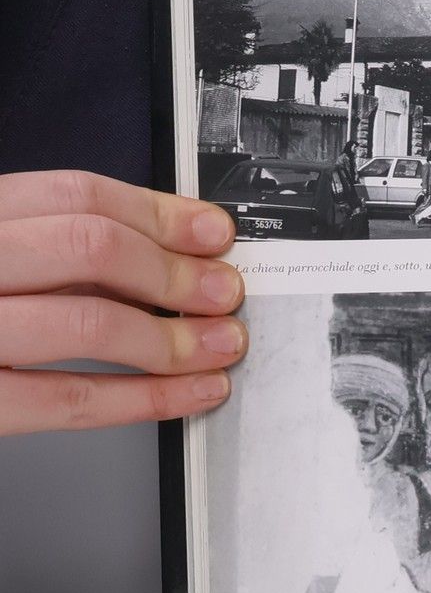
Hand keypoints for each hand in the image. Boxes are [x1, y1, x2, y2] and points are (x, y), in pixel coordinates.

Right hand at [0, 170, 246, 435]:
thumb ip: (45, 253)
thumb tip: (157, 256)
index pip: (73, 194)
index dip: (159, 211)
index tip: (211, 233)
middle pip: (88, 248)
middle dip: (174, 273)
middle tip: (223, 293)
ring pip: (84, 321)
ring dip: (172, 338)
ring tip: (218, 346)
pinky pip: (64, 399)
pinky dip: (142, 399)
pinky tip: (185, 395)